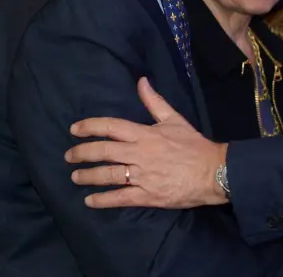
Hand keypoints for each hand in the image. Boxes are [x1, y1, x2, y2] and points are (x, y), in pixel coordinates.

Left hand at [65, 77, 227, 208]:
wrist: (213, 172)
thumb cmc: (194, 145)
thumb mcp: (174, 120)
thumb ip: (154, 102)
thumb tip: (141, 81)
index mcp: (145, 134)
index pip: (111, 127)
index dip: (90, 127)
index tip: (74, 129)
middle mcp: (140, 154)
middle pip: (104, 151)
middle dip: (82, 153)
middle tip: (69, 155)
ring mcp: (142, 176)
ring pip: (108, 175)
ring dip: (88, 176)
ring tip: (75, 176)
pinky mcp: (148, 195)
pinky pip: (120, 197)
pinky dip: (103, 199)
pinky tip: (90, 200)